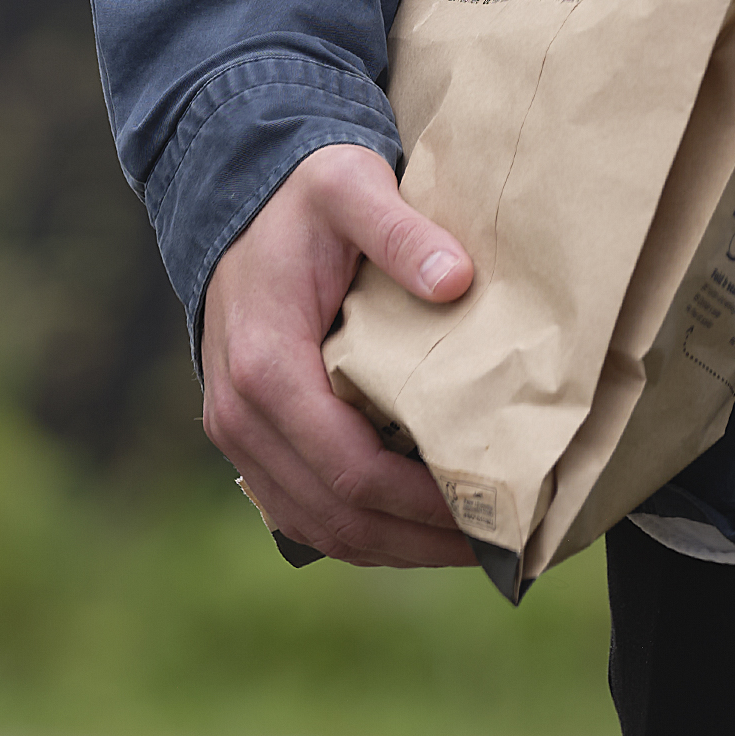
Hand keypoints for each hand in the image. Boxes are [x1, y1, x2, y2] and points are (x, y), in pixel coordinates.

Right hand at [199, 140, 478, 567]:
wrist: (239, 199)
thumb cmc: (304, 197)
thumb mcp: (352, 188)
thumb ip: (401, 231)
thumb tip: (456, 280)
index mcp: (268, 368)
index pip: (353, 471)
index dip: (423, 504)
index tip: (490, 509)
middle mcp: (240, 416)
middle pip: (337, 516)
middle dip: (418, 542)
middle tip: (498, 546)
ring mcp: (236, 434)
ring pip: (315, 526)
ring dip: (391, 547)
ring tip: (468, 545)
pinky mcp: (245, 438)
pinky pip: (299, 509)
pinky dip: (356, 530)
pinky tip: (413, 526)